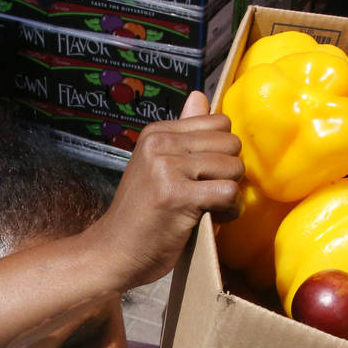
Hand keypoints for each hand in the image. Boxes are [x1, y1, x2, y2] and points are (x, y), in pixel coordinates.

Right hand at [89, 91, 243, 289]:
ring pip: (233, 168)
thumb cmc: (142, 214)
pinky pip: (228, 193)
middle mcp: (160, 144)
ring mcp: (166, 168)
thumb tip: (199, 95)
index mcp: (157, 132)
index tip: (204, 175)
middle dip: (229, 172)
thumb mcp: (158, 164)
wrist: (114, 252)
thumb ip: (183, 132)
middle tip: (208, 194)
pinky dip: (229, 211)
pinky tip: (212, 219)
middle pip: (231, 143)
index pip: (219, 122)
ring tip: (209, 207)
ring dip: (230, 194)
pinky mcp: (177, 196)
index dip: (222, 152)